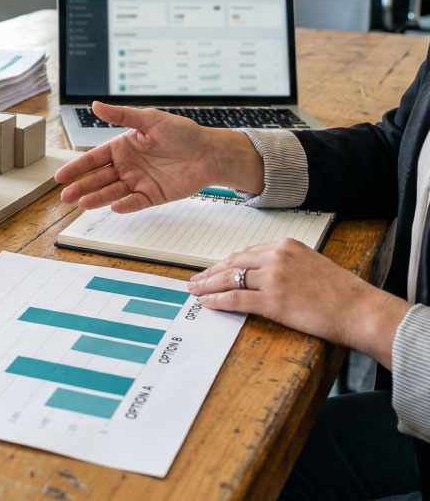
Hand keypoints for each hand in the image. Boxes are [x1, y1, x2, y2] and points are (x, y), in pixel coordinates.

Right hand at [55, 101, 262, 211]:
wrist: (209, 152)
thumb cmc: (182, 132)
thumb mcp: (149, 119)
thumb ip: (121, 115)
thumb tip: (95, 105)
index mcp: (122, 146)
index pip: (93, 159)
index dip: (76, 168)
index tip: (60, 176)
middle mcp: (127, 165)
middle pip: (98, 178)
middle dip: (81, 187)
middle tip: (64, 196)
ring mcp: (139, 181)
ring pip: (112, 192)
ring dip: (97, 198)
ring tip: (81, 204)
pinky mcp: (153, 195)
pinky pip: (135, 202)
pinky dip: (124, 205)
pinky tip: (113, 207)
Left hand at [187, 238, 409, 367]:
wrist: (361, 310)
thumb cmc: (343, 293)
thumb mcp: (312, 264)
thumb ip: (286, 264)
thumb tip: (263, 275)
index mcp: (286, 245)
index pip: (246, 253)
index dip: (227, 263)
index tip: (214, 270)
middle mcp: (277, 256)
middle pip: (233, 262)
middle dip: (211, 272)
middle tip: (196, 280)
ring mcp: (274, 278)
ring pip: (230, 278)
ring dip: (208, 285)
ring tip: (195, 292)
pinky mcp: (274, 300)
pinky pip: (236, 298)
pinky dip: (218, 301)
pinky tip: (208, 303)